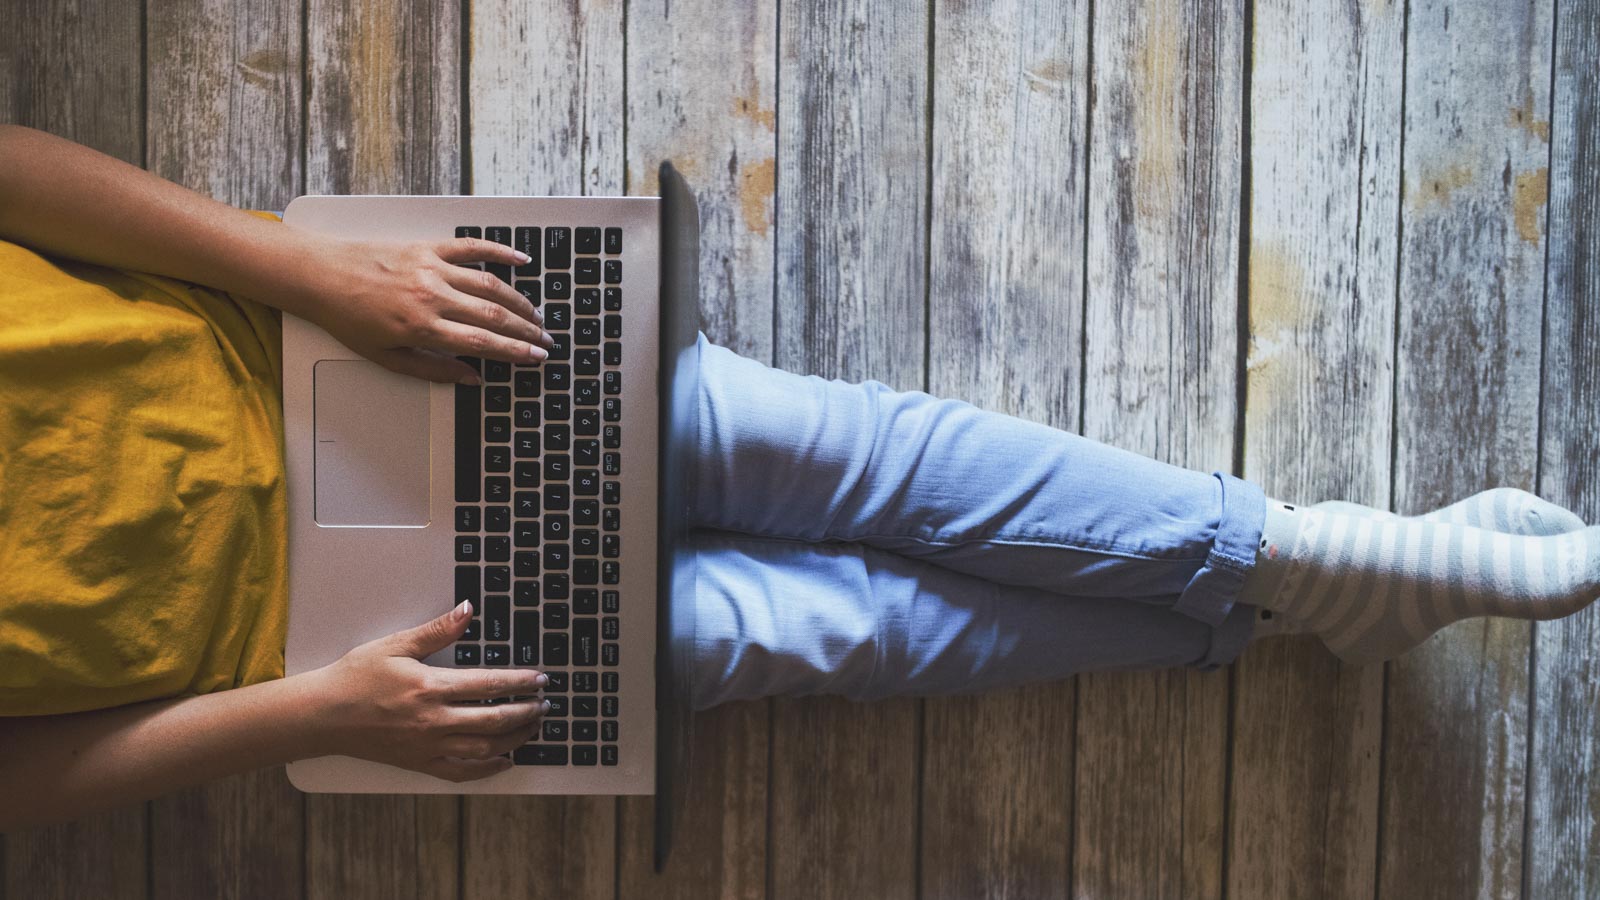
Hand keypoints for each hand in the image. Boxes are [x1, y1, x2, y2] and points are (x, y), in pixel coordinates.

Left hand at [290, 236, 554, 383]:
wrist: (320, 276)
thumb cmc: (348, 318)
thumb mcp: (386, 357)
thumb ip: (433, 369)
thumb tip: (471, 378)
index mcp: (423, 328)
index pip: (484, 343)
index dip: (516, 352)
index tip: (536, 358)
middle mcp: (433, 296)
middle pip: (494, 315)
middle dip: (526, 331)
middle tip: (546, 340)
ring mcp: (433, 268)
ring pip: (491, 284)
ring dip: (519, 301)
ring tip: (535, 315)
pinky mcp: (428, 248)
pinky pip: (472, 248)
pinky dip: (500, 252)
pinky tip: (521, 262)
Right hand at [305, 601, 548, 781]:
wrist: (324, 714)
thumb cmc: (356, 677)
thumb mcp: (396, 644)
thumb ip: (437, 630)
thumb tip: (467, 609)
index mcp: (430, 687)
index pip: (488, 685)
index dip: (520, 683)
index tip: (541, 680)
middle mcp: (433, 720)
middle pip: (494, 719)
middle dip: (526, 712)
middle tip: (545, 704)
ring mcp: (427, 746)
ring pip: (483, 748)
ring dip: (515, 738)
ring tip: (533, 726)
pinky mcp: (418, 763)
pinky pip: (461, 773)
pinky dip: (487, 769)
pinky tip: (505, 760)